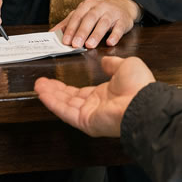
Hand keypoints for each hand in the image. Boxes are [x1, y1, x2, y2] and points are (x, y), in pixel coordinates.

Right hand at [35, 56, 154, 136]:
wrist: (142, 101)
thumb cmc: (138, 84)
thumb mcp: (126, 66)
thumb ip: (113, 64)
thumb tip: (105, 60)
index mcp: (106, 94)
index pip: (81, 91)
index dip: (67, 86)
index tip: (56, 79)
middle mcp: (96, 105)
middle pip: (70, 98)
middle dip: (55, 90)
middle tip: (41, 83)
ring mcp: (89, 114)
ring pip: (65, 104)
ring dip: (51, 95)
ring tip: (38, 86)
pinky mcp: (85, 121)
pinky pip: (66, 111)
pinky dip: (53, 103)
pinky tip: (43, 94)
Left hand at [53, 0, 140, 48]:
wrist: (122, 5)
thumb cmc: (99, 12)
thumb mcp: (83, 14)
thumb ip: (68, 23)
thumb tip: (52, 33)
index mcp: (87, 6)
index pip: (77, 17)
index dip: (71, 29)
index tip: (65, 41)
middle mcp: (99, 7)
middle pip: (89, 19)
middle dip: (81, 32)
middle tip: (75, 45)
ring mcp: (112, 13)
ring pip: (103, 23)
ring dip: (96, 34)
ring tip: (89, 45)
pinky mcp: (123, 20)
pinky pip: (119, 28)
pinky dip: (114, 35)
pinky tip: (110, 42)